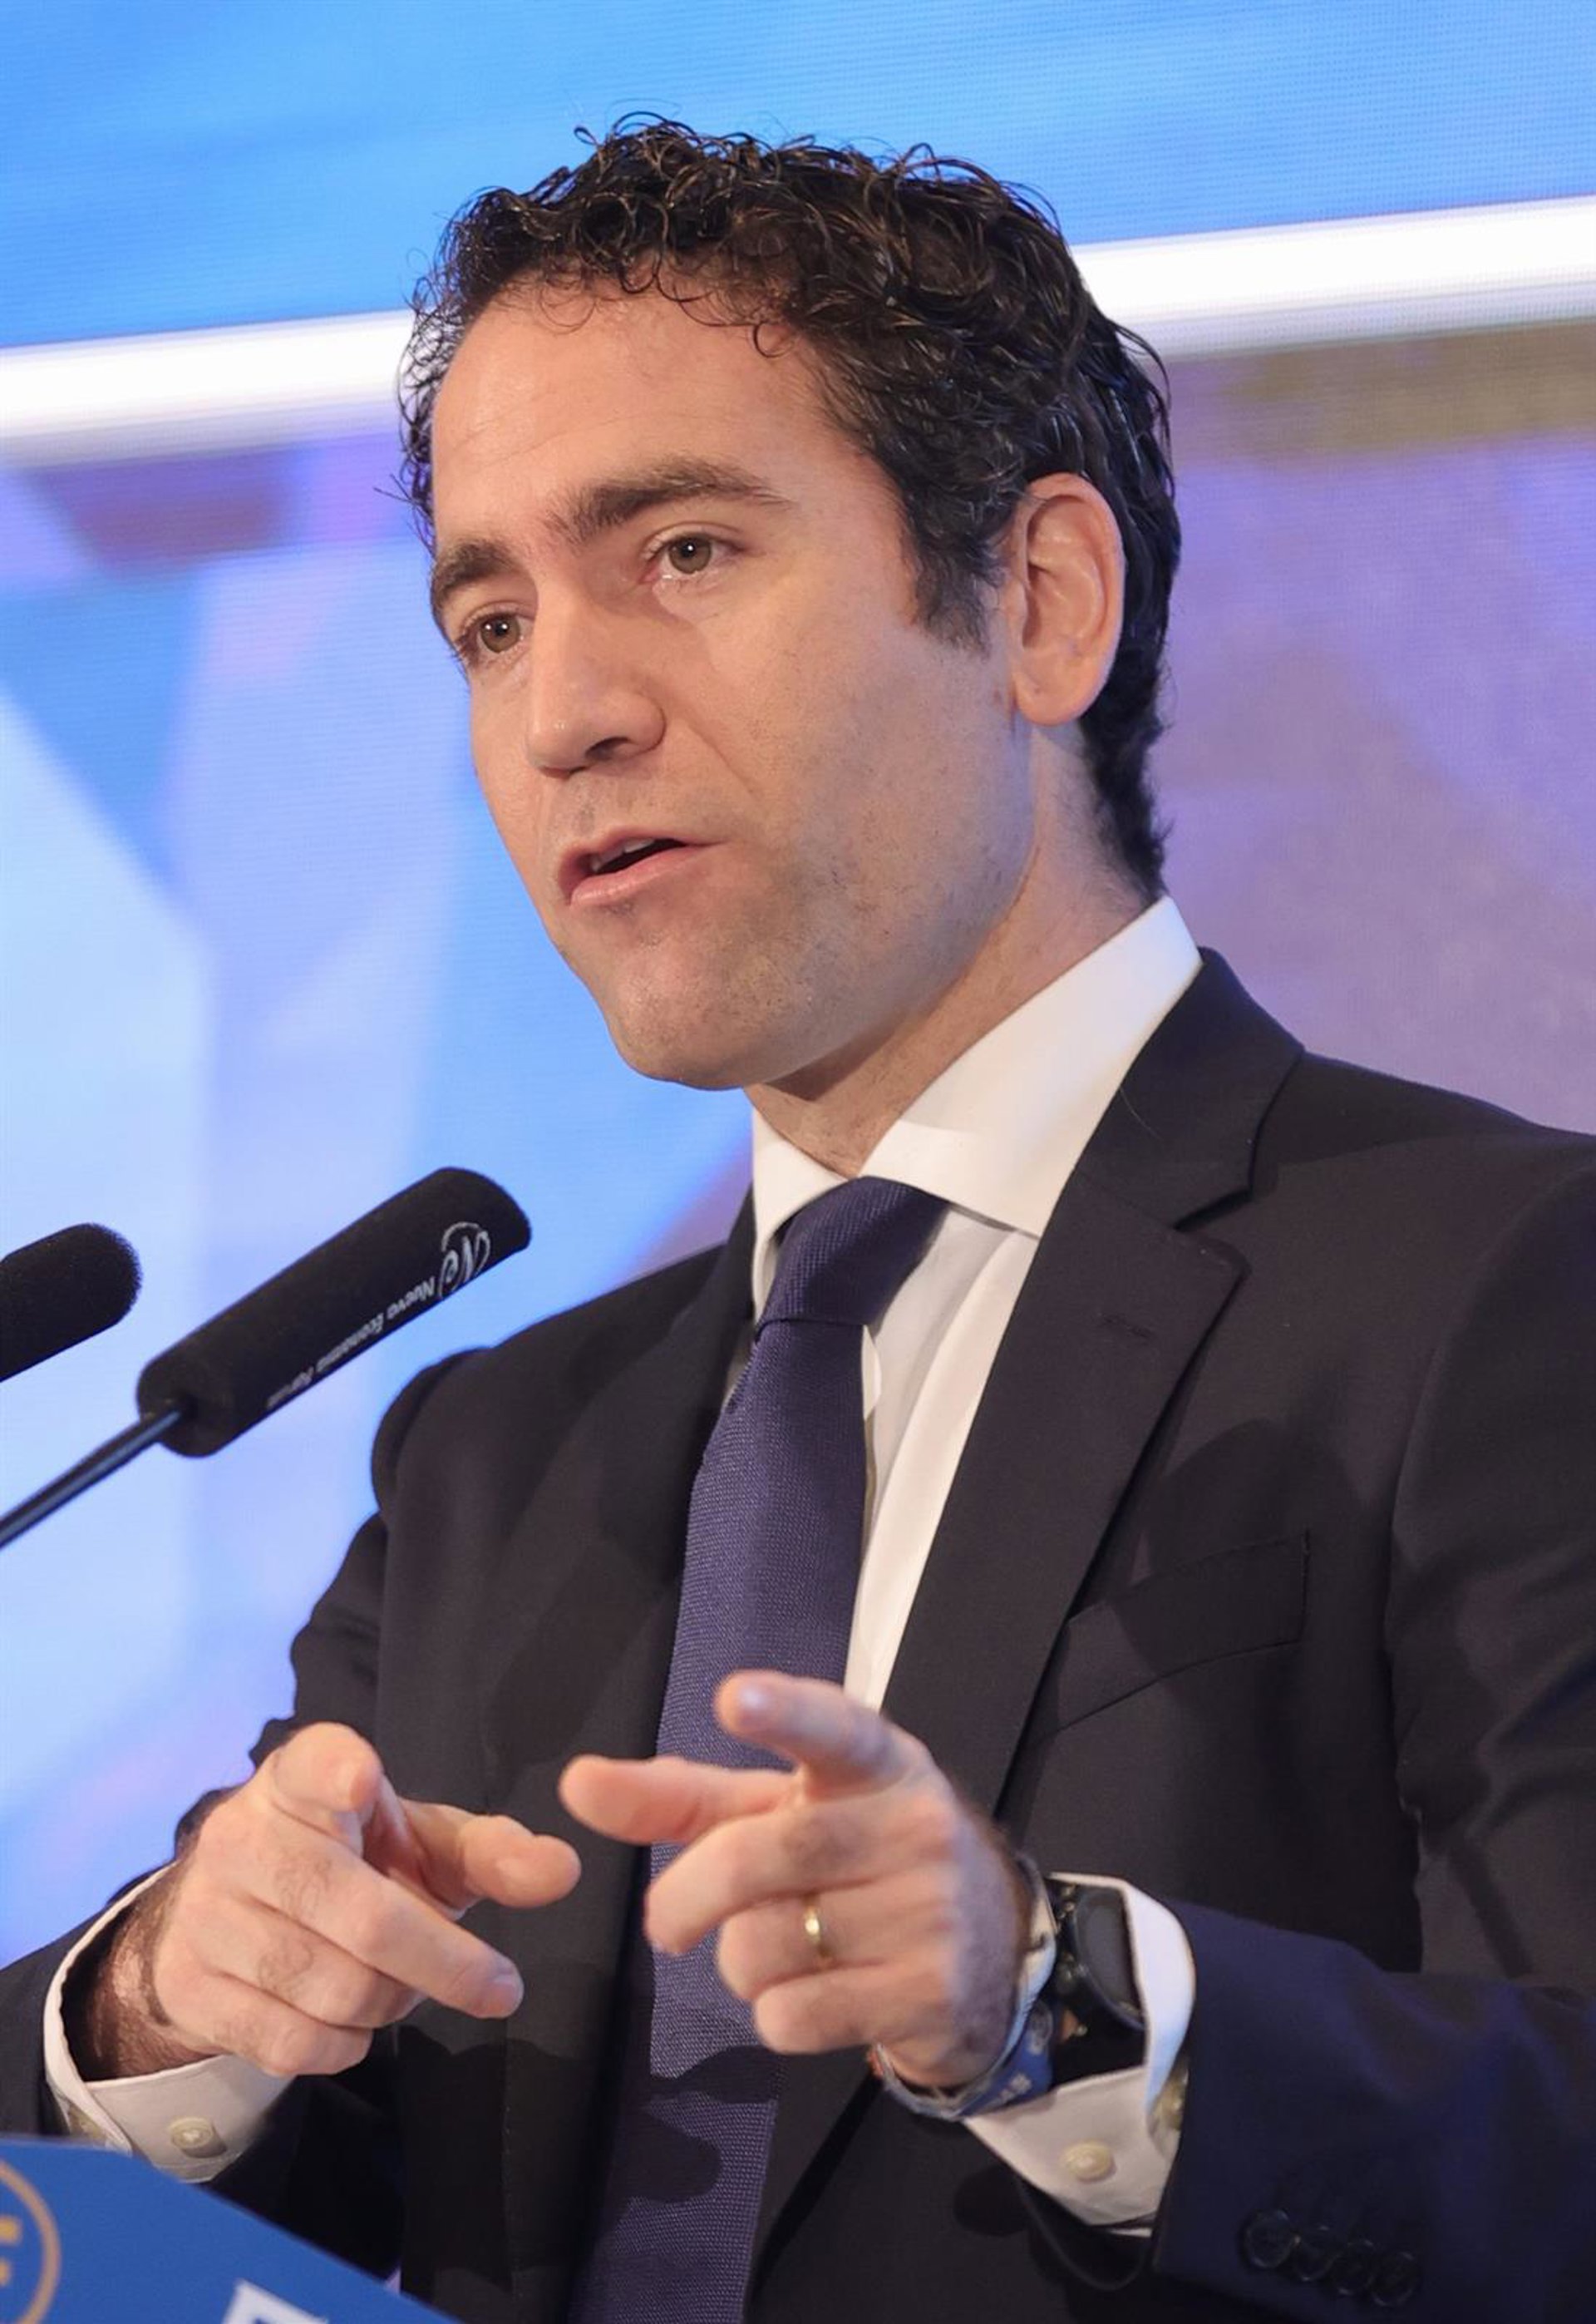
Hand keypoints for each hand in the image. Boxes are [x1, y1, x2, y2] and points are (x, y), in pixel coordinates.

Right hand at [74, 1723, 579, 2081]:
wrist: (226, 1918)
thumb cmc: (349, 1862)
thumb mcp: (417, 1844)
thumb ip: (491, 1853)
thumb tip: (562, 1871)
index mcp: (301, 1781)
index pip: (313, 1765)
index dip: (337, 1772)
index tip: (360, 1778)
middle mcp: (244, 1838)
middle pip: (365, 1917)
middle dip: (447, 1963)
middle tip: (501, 1987)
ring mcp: (208, 1917)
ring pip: (336, 1988)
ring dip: (395, 2004)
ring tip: (408, 1987)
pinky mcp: (189, 1988)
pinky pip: (294, 2042)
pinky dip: (346, 2044)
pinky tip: (355, 2019)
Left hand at [559, 1673, 1028, 2087]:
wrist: (989, 1954)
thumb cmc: (859, 1859)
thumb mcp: (783, 1812)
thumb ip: (681, 1798)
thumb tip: (578, 1784)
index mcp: (876, 1764)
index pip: (832, 1727)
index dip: (782, 1712)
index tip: (734, 1698)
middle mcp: (913, 1824)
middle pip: (751, 1859)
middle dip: (685, 1901)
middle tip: (666, 1925)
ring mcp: (929, 1912)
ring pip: (762, 1949)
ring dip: (739, 1964)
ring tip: (784, 1950)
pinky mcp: (928, 1994)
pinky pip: (793, 2017)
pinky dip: (775, 2016)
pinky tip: (816, 1995)